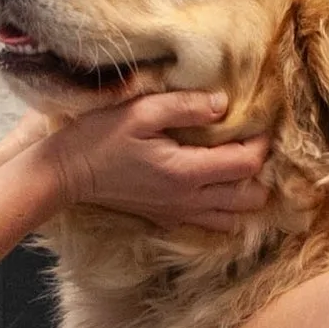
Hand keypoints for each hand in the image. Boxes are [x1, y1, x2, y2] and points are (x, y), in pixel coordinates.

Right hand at [43, 90, 268, 230]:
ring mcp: (179, 215)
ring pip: (235, 217)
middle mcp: (189, 200)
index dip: (261, 142)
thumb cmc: (100, 137)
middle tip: (251, 144)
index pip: (247, 164)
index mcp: (187, 173)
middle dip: (260, 172)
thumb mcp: (141, 111)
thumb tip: (223, 104)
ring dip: (245, 193)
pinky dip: (225, 209)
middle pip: (251, 198)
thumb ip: (186, 107)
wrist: (67, 173)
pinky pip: (211, 223)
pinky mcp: (167, 220)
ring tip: (237, 166)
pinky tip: (216, 186)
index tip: (257, 122)